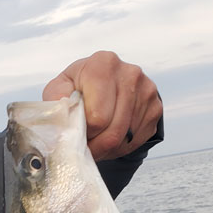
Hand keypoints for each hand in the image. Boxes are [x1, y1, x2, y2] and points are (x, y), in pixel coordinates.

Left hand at [42, 51, 161, 160]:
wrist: (106, 84)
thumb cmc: (78, 88)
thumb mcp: (60, 89)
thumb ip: (57, 101)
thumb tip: (63, 119)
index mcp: (103, 64)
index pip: (97, 118)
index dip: (83, 132)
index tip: (76, 131)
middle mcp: (130, 73)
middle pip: (113, 132)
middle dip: (96, 145)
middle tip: (85, 144)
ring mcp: (147, 90)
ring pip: (125, 140)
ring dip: (107, 148)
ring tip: (96, 138)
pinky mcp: (156, 107)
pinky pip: (138, 140)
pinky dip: (121, 146)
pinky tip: (111, 135)